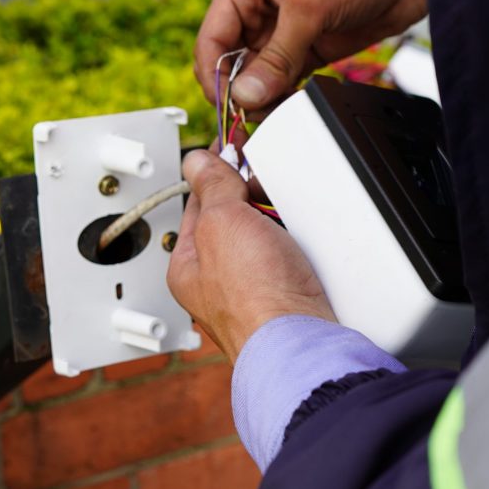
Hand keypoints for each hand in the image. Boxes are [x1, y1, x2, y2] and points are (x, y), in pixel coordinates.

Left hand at [167, 150, 334, 363]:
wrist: (301, 342)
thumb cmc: (252, 300)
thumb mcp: (221, 223)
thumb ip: (210, 186)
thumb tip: (197, 161)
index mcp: (187, 264)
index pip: (197, 202)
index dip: (214, 170)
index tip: (230, 146)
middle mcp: (217, 279)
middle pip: (233, 216)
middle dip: (249, 195)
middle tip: (261, 184)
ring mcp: (254, 287)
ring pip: (265, 232)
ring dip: (275, 215)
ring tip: (282, 214)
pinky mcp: (288, 293)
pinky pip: (290, 251)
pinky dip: (297, 237)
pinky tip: (301, 235)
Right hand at [195, 0, 427, 114]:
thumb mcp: (310, 5)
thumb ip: (277, 55)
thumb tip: (246, 95)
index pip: (210, 42)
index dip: (215, 78)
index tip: (229, 106)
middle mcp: (253, 11)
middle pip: (228, 66)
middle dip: (239, 93)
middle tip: (255, 114)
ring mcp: (277, 35)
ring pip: (252, 81)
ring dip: (261, 101)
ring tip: (276, 112)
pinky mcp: (300, 53)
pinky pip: (278, 86)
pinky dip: (280, 100)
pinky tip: (290, 106)